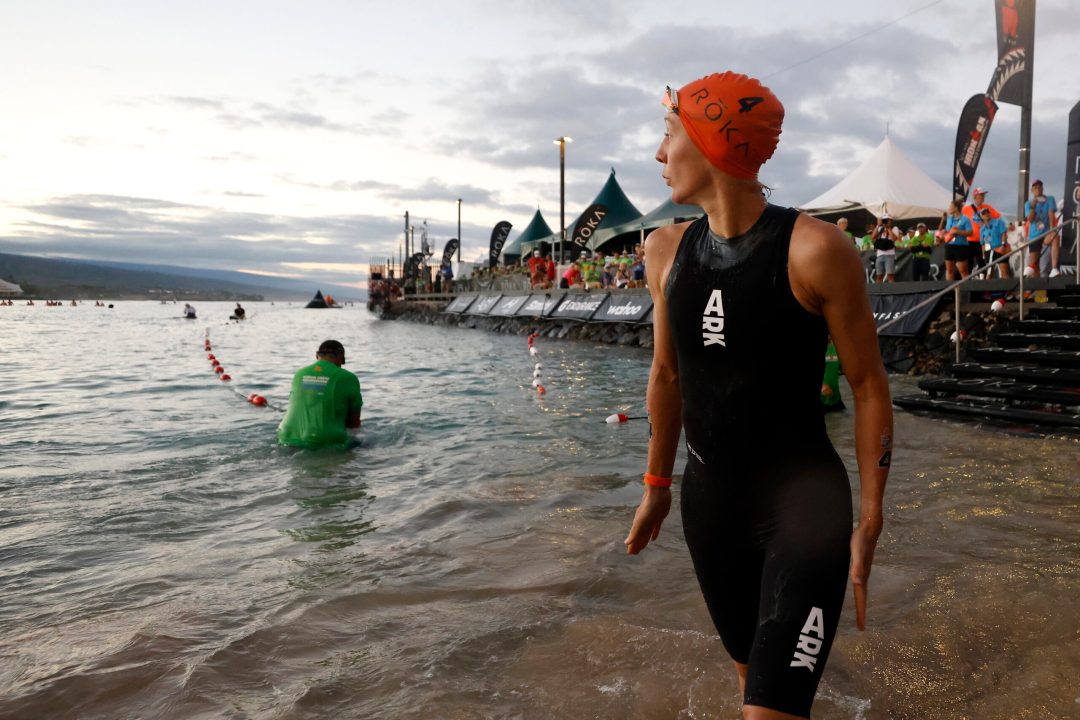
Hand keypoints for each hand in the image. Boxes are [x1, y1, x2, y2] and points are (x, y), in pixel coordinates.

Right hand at [625, 486, 671, 554]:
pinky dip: (654, 534)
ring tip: (642, 547)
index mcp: (639, 524)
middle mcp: (644, 523)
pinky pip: (655, 528)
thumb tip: (626, 543)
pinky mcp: (659, 517)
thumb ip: (635, 532)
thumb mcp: (642, 521)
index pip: (634, 538)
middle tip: (634, 553)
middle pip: (640, 536)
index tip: (630, 553)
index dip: (633, 545)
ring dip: (644, 540)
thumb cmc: (649, 506)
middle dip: (637, 544)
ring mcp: (651, 520)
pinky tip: (653, 539)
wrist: (658, 492)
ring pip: (646, 533)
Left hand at [850, 516, 882, 630]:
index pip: (861, 599)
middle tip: (861, 627)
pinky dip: (859, 590)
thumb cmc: (861, 540)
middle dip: (861, 612)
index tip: (861, 628)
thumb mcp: (857, 553)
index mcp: (862, 577)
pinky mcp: (861, 566)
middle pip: (862, 598)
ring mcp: (863, 571)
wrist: (869, 529)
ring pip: (861, 591)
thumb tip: (857, 581)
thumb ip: (857, 566)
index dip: (861, 613)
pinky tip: (857, 588)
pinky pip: (859, 582)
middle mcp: (863, 576)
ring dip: (861, 602)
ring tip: (860, 612)